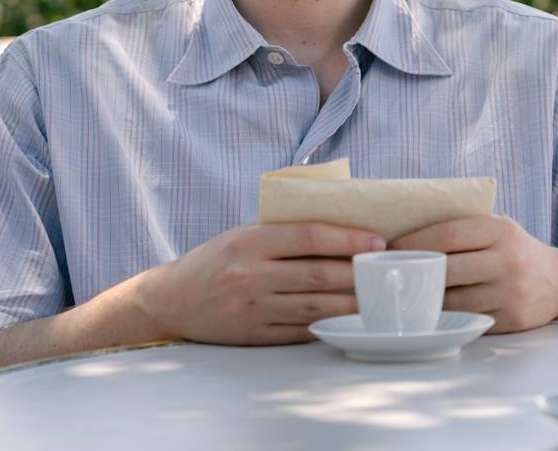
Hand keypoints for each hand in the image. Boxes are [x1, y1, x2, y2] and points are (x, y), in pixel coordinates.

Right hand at [138, 222, 386, 345]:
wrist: (170, 299)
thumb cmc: (217, 258)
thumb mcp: (244, 232)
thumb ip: (285, 228)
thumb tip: (340, 222)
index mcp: (251, 242)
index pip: (310, 237)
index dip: (347, 239)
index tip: (377, 241)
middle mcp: (250, 276)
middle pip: (317, 275)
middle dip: (357, 273)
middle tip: (387, 271)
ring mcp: (251, 309)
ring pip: (313, 306)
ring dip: (350, 303)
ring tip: (378, 297)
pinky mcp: (252, 336)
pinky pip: (298, 331)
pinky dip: (326, 324)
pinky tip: (348, 319)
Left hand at [391, 215, 557, 332]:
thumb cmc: (515, 250)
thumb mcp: (498, 228)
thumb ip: (465, 229)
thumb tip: (409, 235)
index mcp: (501, 230)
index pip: (448, 234)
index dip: (415, 242)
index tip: (391, 248)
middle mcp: (508, 260)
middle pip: (447, 270)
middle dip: (415, 273)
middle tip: (390, 275)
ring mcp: (511, 293)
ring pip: (454, 300)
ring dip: (426, 300)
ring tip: (404, 296)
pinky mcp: (511, 320)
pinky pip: (468, 320)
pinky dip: (446, 318)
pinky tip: (430, 314)